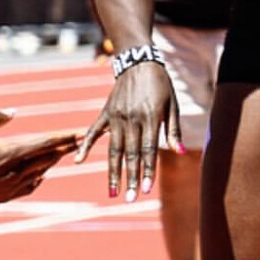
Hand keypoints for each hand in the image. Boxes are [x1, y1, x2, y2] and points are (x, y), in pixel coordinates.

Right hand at [0, 110, 78, 208]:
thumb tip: (13, 112)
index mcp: (8, 154)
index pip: (43, 143)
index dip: (63, 137)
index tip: (79, 132)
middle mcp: (15, 171)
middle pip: (48, 157)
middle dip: (65, 147)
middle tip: (80, 139)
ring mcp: (13, 185)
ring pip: (42, 170)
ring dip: (53, 160)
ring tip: (63, 151)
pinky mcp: (8, 195)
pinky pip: (32, 184)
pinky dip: (40, 175)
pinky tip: (42, 171)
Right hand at [76, 60, 181, 199]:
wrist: (138, 61)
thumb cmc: (160, 84)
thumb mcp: (173, 104)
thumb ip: (174, 130)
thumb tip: (180, 153)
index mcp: (150, 117)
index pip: (149, 151)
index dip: (148, 171)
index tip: (147, 190)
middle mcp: (131, 119)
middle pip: (131, 155)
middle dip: (131, 179)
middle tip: (131, 199)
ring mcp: (116, 117)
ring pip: (114, 149)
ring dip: (113, 172)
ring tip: (114, 192)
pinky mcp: (105, 113)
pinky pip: (93, 133)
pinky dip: (85, 147)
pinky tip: (79, 162)